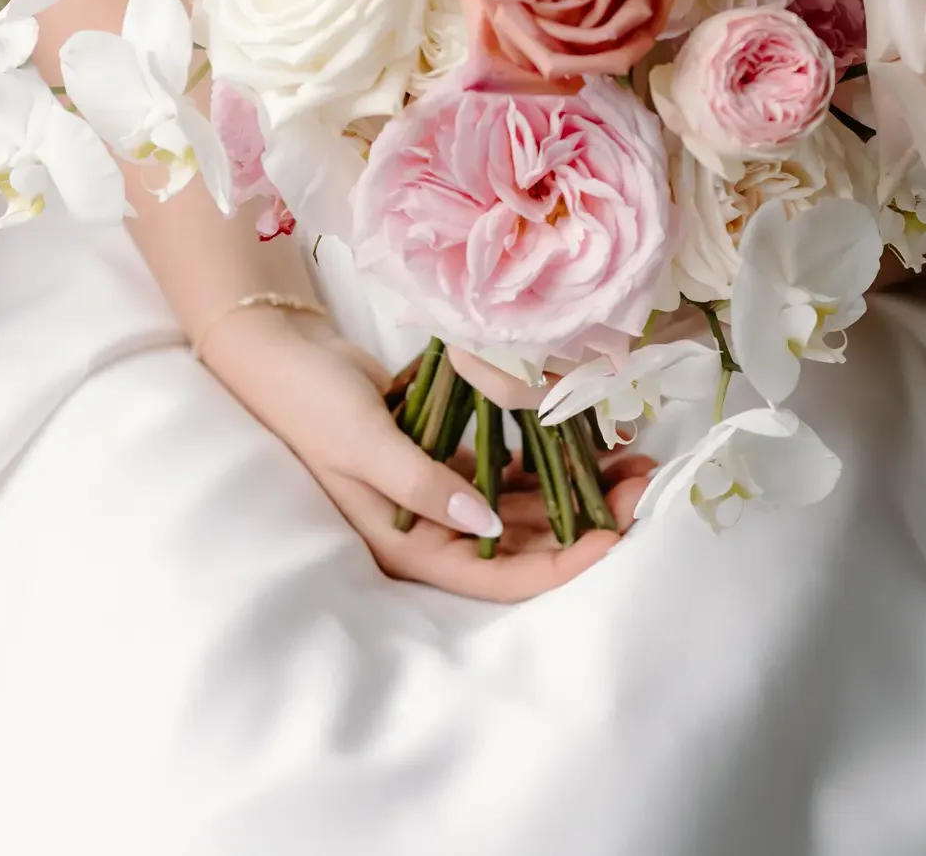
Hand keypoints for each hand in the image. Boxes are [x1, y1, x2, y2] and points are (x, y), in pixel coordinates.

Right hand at [205, 309, 652, 600]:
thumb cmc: (311, 404)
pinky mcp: (448, 455)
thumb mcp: (364, 443)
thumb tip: (489, 526)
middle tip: (644, 482)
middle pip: (526, 542)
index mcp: (410, 545)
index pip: (503, 573)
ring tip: (632, 459)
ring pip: (527, 505)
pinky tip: (587, 434)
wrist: (282, 353)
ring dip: (578, 486)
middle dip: (588, 519)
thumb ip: (424, 484)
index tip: (617, 532)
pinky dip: (548, 453)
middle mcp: (434, 527)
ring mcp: (443, 492)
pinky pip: (510, 466)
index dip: (565, 560)